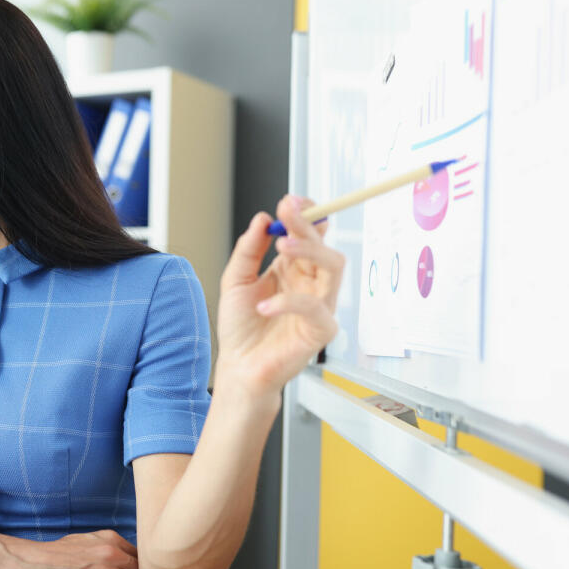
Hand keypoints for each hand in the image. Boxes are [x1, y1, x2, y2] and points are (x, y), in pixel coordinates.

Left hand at [216, 195, 344, 401]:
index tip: (289, 201)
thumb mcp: (235, 281)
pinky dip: (289, 303)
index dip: (304, 214)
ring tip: (281, 247)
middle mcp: (309, 283)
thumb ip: (248, 250)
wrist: (238, 367)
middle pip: (322, 244)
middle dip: (307, 224)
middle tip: (288, 211)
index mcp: (291, 268)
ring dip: (309, 250)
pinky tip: (264, 306)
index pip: (308, 234)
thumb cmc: (240, 328)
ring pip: (334, 267)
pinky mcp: (321, 330)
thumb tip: (263, 219)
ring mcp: (318, 305)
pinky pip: (315, 308)